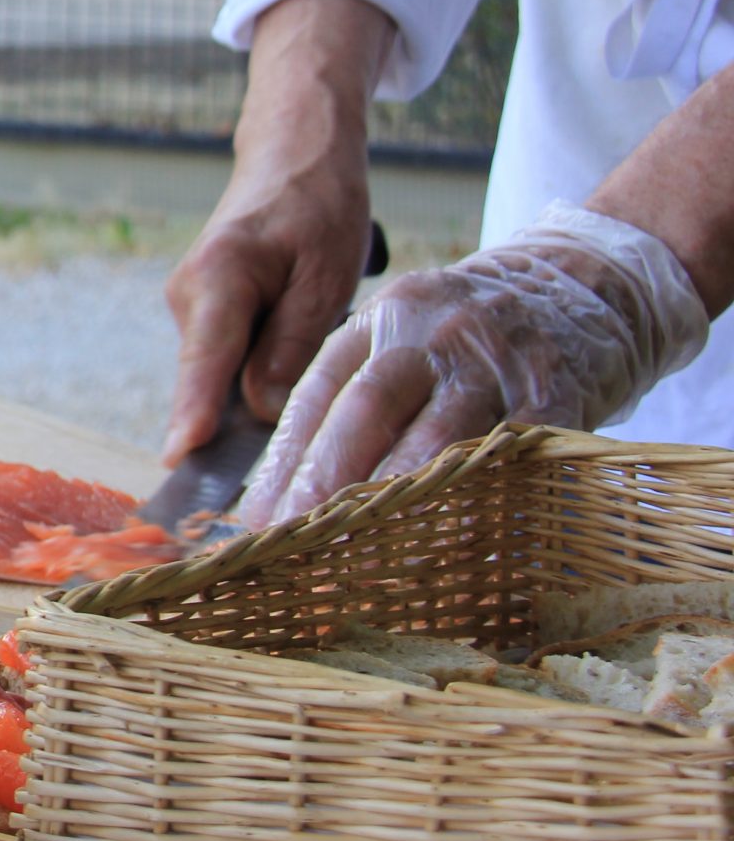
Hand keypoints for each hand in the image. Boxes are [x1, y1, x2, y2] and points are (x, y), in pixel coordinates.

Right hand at [162, 0, 393, 463]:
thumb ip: (291, 346)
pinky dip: (252, 374)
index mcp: (218, 278)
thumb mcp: (326, 277)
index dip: (193, 415)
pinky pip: (223, 362)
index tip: (178, 460)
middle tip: (279, 467)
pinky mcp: (199, 314)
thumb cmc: (318, 207)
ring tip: (305, 374)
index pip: (204, 360)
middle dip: (236, 425)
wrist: (295, 155)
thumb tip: (261, 411)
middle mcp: (187, 295)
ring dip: (255, 392)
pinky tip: (289, 358)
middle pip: (207, 381)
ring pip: (218, 376)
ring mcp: (187, 306)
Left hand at [238, 202, 712, 525]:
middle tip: (290, 540)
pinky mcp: (553, 395)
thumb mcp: (407, 335)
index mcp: (380, 320)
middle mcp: (429, 334)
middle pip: (365, 409)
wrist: (586, 283)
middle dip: (322, 481)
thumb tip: (289, 484)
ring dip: (392, 499)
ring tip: (356, 556)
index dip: (283, 459)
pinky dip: (473, 500)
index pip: (318, 391)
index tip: (255, 517)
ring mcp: (493, 363)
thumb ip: (356, 394)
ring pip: (434, 437)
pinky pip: (506, 455)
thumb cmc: (474, 332)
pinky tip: (445, 541)